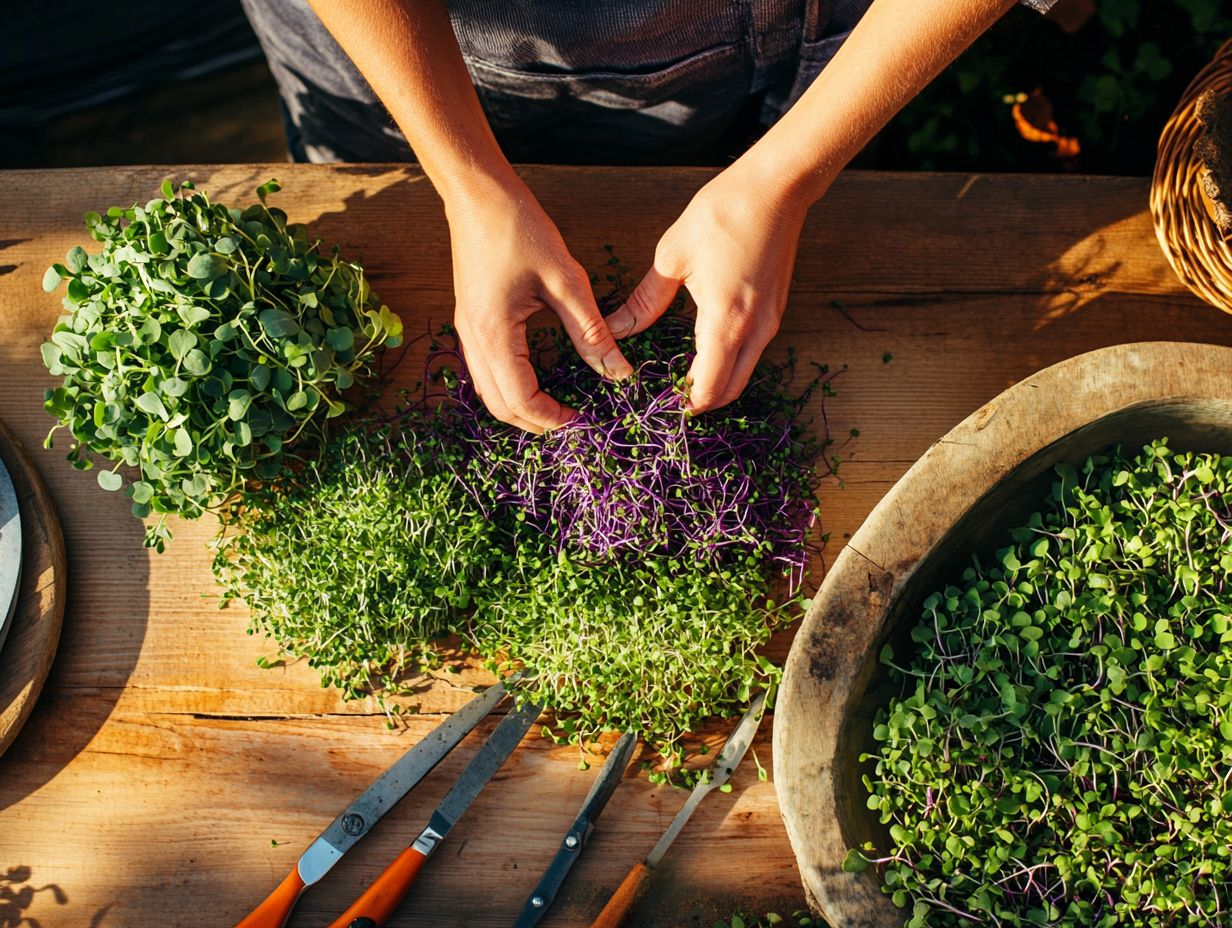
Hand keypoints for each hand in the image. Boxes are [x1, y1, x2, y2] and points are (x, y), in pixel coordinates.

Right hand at [447, 180, 632, 431]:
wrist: (478, 194)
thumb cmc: (520, 229)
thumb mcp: (566, 281)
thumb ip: (591, 332)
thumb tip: (618, 372)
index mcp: (494, 334)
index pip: (521, 399)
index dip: (553, 418)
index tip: (585, 419)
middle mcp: (473, 340)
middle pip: (499, 406)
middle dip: (535, 422)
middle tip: (573, 421)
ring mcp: (466, 331)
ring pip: (489, 391)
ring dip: (521, 406)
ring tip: (558, 405)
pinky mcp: (469, 320)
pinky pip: (485, 369)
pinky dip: (510, 385)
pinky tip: (537, 377)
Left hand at [604, 166, 810, 413]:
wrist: (776, 188)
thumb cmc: (723, 214)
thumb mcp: (673, 257)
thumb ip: (644, 301)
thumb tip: (617, 328)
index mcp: (726, 321)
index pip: (707, 388)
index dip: (682, 404)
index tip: (657, 406)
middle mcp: (754, 331)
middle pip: (728, 392)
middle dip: (698, 403)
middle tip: (667, 400)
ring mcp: (770, 323)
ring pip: (742, 375)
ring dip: (715, 386)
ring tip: (681, 382)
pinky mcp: (774, 312)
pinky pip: (750, 354)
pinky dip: (728, 366)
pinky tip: (704, 354)